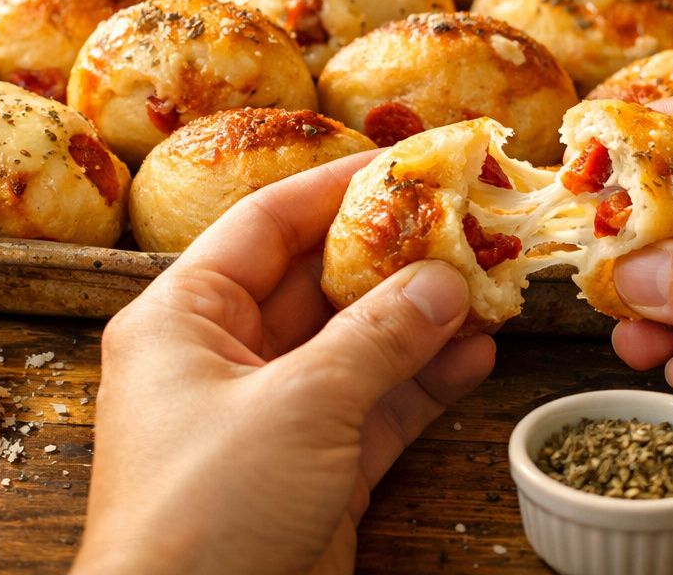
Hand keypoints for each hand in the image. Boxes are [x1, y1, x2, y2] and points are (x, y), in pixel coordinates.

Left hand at [73, 154, 496, 573]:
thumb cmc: (206, 513)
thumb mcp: (297, 408)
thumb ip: (376, 338)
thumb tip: (444, 279)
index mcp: (181, 318)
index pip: (265, 224)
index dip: (336, 185)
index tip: (406, 159)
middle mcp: (220, 358)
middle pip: (316, 281)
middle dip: (393, 254)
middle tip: (469, 220)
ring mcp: (267, 418)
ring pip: (353, 347)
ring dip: (419, 320)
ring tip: (491, 284)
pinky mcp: (307, 474)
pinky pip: (370, 410)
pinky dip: (420, 385)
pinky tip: (476, 356)